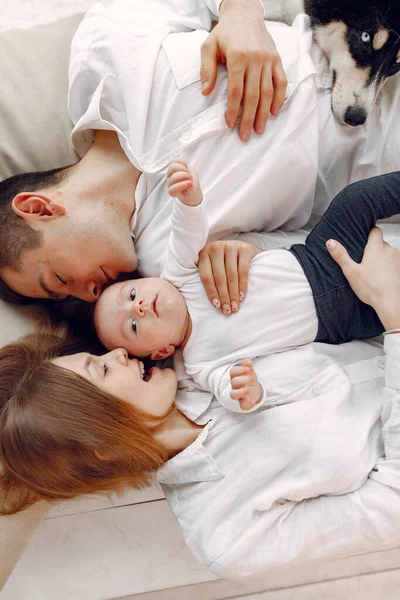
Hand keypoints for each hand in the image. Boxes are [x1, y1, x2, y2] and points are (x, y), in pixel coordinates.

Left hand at [167, 158, 202, 205]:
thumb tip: (190, 183)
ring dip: (183, 169)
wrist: (190, 185)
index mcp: (174, 192)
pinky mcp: (173, 166)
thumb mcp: (194, 193)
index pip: (172, 190)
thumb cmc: (191, 190)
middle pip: (174, 176)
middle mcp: (170, 183)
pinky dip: (183, 162)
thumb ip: (191, 190)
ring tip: (188, 172)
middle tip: (190, 178)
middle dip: (185, 176)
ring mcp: (170, 174)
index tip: (189, 183)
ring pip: (173, 167)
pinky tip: (186, 167)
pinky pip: (176, 161)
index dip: (180, 186)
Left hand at [198, 240, 261, 313]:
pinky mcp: (244, 248)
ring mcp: (230, 246)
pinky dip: (243, 285)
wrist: (245, 248)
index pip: (206, 276)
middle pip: (219, 277)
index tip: (216, 306)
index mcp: (204, 253)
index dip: (211, 292)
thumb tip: (201, 302)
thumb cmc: (225, 262)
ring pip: (231, 275)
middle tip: (227, 310)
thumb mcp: (212, 266)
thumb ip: (207, 277)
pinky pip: (243, 270)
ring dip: (233, 294)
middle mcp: (216, 247)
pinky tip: (242, 296)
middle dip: (223, 296)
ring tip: (235, 307)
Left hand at [200, 0, 286, 140]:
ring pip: (267, 92)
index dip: (233, 110)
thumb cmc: (225, 33)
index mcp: (238, 56)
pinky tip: (274, 112)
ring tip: (259, 130)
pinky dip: (279, 98)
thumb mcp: (208, 46)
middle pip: (253, 95)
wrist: (245, 14)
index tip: (230, 124)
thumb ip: (206, 69)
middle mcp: (255, 59)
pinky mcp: (277, 60)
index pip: (236, 90)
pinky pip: (281, 82)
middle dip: (248, 118)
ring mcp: (269, 60)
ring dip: (263, 114)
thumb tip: (206, 92)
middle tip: (245, 136)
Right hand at [230, 359, 261, 410]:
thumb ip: (248, 366)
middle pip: (234, 382)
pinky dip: (247, 405)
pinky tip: (252, 402)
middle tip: (252, 378)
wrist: (253, 391)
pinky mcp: (243, 403)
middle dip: (243, 379)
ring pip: (233, 395)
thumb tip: (248, 362)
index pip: (233, 372)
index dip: (240, 370)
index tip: (249, 369)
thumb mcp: (249, 372)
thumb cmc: (248, 380)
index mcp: (235, 377)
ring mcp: (238, 395)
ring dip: (240, 392)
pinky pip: (242, 406)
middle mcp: (234, 386)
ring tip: (248, 389)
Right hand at [327, 228, 399, 330]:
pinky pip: (394, 263)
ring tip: (373, 270)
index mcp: (376, 248)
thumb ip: (341, 255)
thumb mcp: (351, 272)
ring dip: (382, 258)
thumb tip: (331, 242)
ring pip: (389, 253)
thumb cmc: (372, 288)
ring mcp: (398, 260)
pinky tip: (383, 277)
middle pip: (381, 243)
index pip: (375, 230)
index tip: (364, 238)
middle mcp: (390, 251)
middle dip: (374, 248)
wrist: (391, 303)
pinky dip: (389, 267)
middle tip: (364, 259)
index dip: (369, 232)